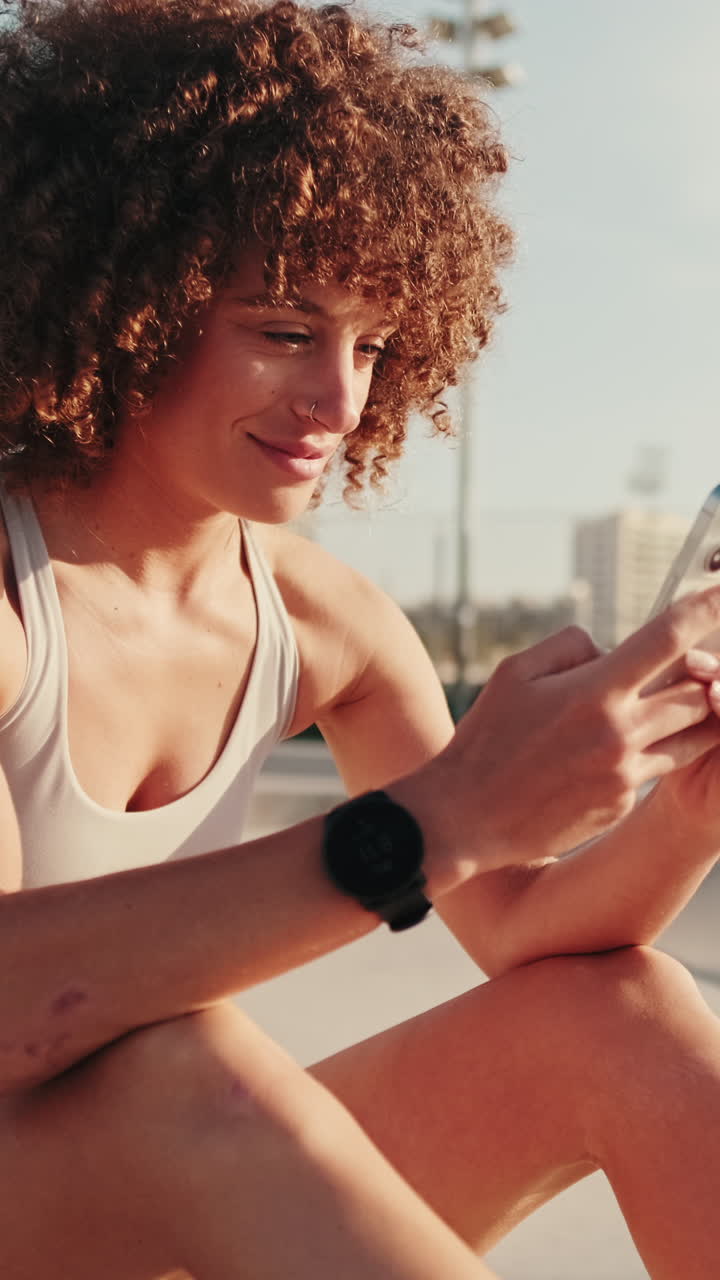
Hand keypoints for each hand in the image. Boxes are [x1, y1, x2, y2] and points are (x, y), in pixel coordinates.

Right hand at [423, 587, 719, 871]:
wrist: (467, 816)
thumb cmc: (486, 738)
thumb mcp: (515, 672)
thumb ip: (571, 645)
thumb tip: (610, 648)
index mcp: (594, 692)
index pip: (668, 638)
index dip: (705, 610)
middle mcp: (620, 732)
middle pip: (698, 693)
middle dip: (701, 676)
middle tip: (688, 666)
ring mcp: (626, 773)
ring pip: (694, 736)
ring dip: (692, 716)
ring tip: (667, 706)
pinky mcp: (622, 803)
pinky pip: (655, 768)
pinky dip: (645, 752)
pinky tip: (604, 755)